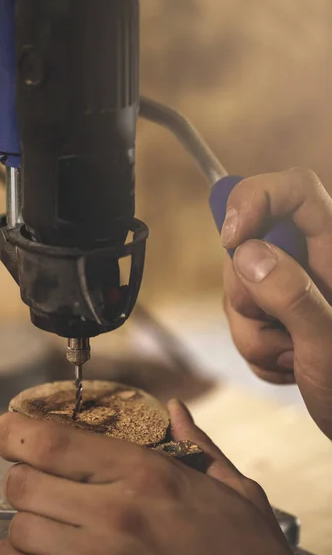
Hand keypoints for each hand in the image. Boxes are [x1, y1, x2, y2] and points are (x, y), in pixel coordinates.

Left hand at [0, 401, 304, 554]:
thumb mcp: (233, 489)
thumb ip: (196, 444)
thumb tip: (175, 409)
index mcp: (147, 476)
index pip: (54, 442)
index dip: (16, 430)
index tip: (6, 428)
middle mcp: (115, 516)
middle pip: (25, 483)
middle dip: (22, 474)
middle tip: (35, 474)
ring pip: (20, 529)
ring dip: (24, 518)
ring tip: (41, 515)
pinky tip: (29, 554)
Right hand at [221, 167, 331, 438]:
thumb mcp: (329, 344)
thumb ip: (292, 294)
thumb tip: (247, 252)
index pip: (294, 191)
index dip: (256, 199)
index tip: (232, 238)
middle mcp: (311, 263)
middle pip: (249, 245)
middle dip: (249, 294)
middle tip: (283, 330)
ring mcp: (290, 288)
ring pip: (239, 289)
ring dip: (255, 333)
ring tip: (293, 356)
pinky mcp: (275, 313)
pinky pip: (240, 320)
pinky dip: (257, 349)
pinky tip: (288, 363)